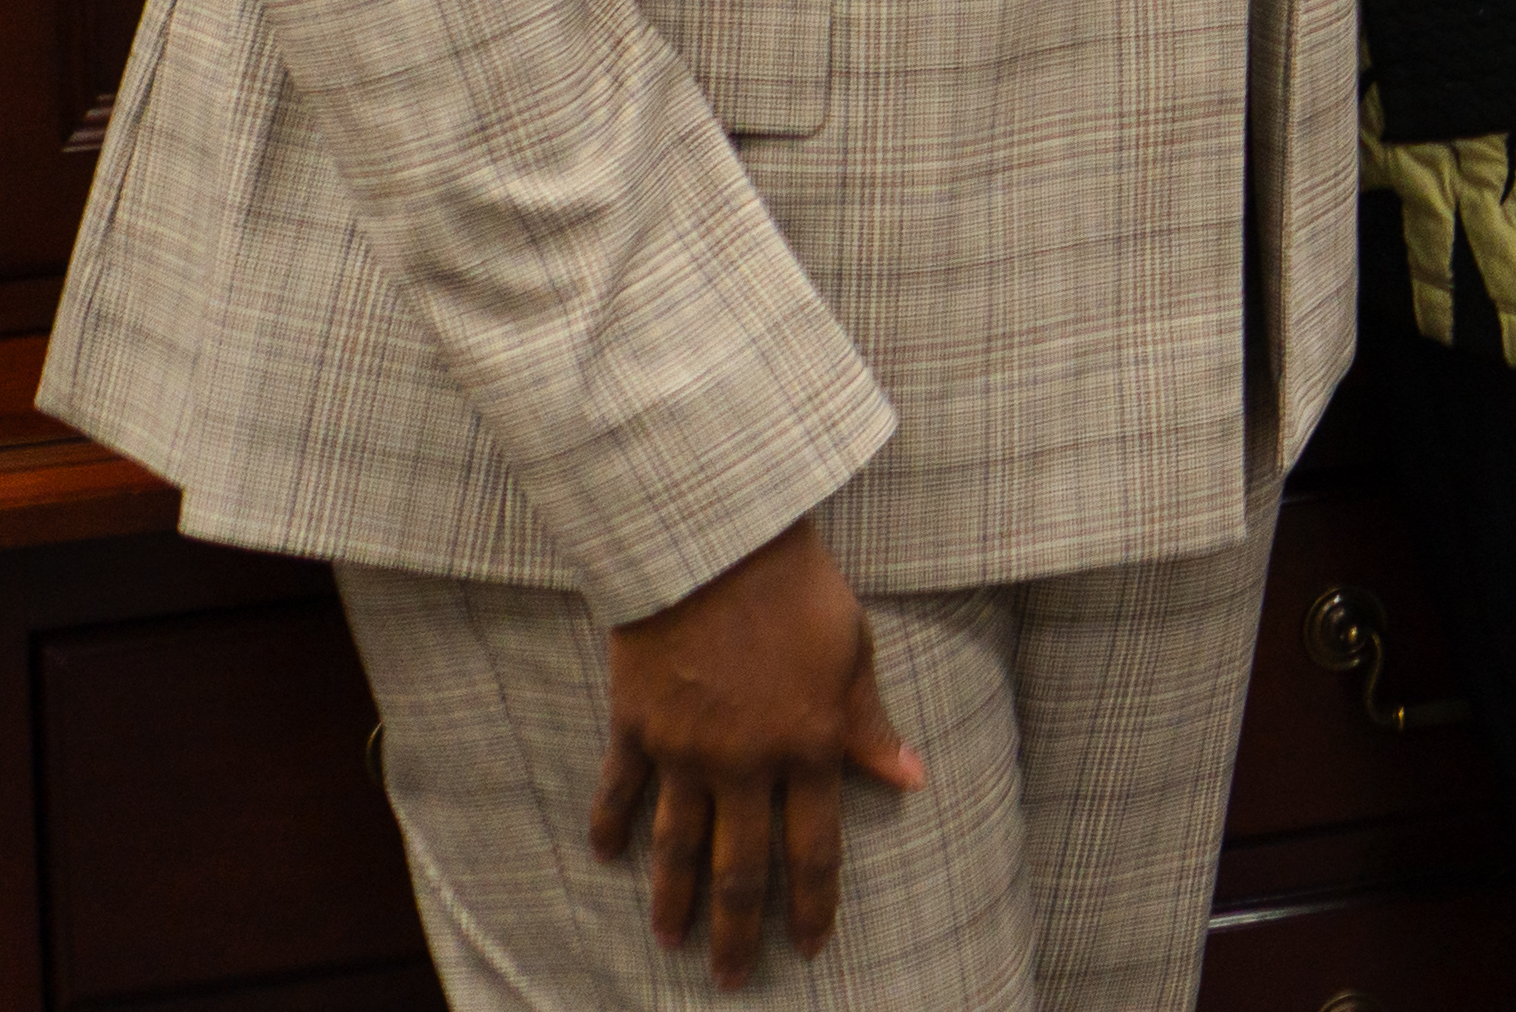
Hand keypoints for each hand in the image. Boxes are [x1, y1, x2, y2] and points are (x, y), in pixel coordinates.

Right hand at [590, 517, 925, 985]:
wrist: (715, 546)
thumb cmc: (799, 591)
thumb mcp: (854, 653)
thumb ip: (871, 725)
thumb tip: (909, 779)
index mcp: (809, 748)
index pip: (815, 849)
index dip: (814, 903)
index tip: (810, 945)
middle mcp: (746, 765)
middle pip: (741, 869)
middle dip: (739, 930)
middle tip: (730, 978)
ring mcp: (684, 752)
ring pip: (677, 848)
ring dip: (673, 900)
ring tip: (670, 941)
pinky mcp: (636, 727)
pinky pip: (621, 792)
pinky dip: (612, 828)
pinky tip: (606, 859)